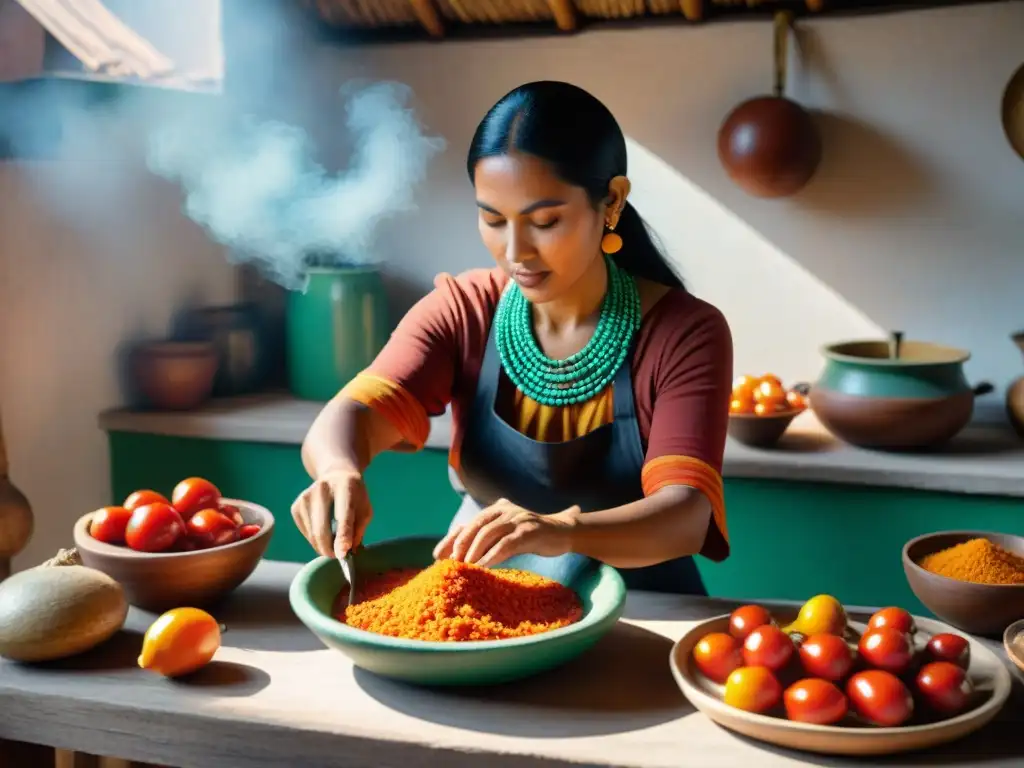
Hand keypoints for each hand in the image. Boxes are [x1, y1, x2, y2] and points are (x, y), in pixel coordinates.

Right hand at [291, 467, 371, 558]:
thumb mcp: (365, 510)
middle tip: (338, 556)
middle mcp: (322, 489)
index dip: (343, 536)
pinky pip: (306, 534)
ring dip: (323, 547)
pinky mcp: (296, 507)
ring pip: (312, 535)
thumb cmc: (355, 497)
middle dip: (330, 550)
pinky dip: (315, 540)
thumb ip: (358, 530)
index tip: (342, 554)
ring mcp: (305, 497)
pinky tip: (324, 531)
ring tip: (334, 543)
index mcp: (345, 487)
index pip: (343, 515)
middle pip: (322, 530)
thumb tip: (345, 552)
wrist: (336, 476)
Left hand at [433, 498, 577, 567]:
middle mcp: (505, 510)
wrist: (563, 532)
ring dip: (473, 550)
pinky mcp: (529, 531)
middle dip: (459, 544)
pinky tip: (483, 566)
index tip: (436, 555)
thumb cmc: (530, 536)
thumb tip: (457, 551)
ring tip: (464, 566)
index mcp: (496, 509)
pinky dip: (492, 555)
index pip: (468, 523)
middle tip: (449, 562)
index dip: (451, 539)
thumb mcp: (505, 533)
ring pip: (488, 533)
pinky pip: (506, 543)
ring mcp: (518, 519)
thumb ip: (486, 537)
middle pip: (476, 526)